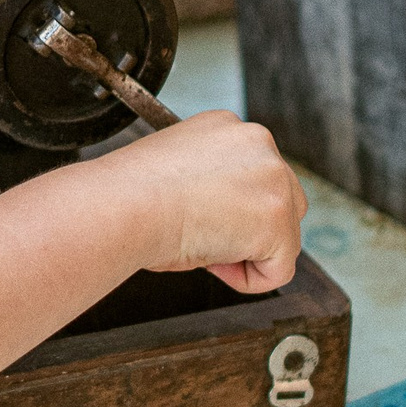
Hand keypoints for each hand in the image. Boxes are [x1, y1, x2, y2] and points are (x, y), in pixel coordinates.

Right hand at [108, 111, 306, 292]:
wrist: (122, 205)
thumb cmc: (129, 196)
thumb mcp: (174, 172)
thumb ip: (211, 183)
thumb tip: (224, 218)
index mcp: (227, 126)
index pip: (253, 175)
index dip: (225, 210)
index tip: (192, 218)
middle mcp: (258, 142)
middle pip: (282, 200)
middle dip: (247, 230)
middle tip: (200, 238)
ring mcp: (274, 178)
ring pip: (284, 234)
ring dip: (247, 252)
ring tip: (202, 246)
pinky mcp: (278, 218)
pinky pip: (280, 269)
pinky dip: (249, 280)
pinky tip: (213, 264)